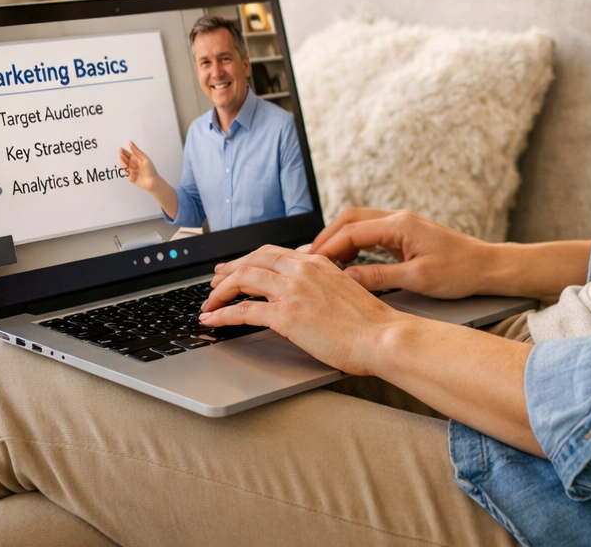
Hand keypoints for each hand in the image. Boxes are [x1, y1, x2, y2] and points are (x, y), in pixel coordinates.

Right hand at [118, 141, 156, 191]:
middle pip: (125, 160)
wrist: (152, 181)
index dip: (123, 151)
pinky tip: (130, 172)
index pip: (128, 154)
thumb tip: (130, 142)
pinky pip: (126, 174)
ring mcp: (131, 171)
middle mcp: (132, 164)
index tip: (120, 148)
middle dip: (122, 157)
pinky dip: (127, 173)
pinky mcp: (130, 177)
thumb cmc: (150, 169)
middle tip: (121, 156)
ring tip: (125, 163)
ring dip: (123, 164)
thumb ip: (136, 151)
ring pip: (124, 166)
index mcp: (136, 159)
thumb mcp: (144, 158)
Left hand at [199, 245, 406, 375]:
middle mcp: (302, 270)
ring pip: (242, 280)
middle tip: (214, 282)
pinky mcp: (287, 316)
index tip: (236, 268)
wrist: (382, 336)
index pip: (273, 253)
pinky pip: (243, 310)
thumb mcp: (345, 290)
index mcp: (317, 263)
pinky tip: (213, 321)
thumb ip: (323, 284)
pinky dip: (222, 315)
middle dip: (228, 271)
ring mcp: (293, 291)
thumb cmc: (370, 323)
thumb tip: (307, 292)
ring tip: (208, 304)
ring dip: (219, 292)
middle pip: (253, 260)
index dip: (249, 260)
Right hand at [304, 208, 494, 298]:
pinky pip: (371, 233)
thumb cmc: (459, 271)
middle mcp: (398, 218)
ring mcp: (402, 224)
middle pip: (350, 219)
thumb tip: (347, 279)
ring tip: (322, 261)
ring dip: (339, 240)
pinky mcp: (405, 234)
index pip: (352, 230)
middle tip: (308, 259)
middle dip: (327, 238)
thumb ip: (379, 277)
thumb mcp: (418, 279)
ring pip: (359, 224)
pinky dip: (354, 244)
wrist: (486, 267)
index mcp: (400, 225)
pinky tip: (347, 261)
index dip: (328, 247)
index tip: (310, 263)